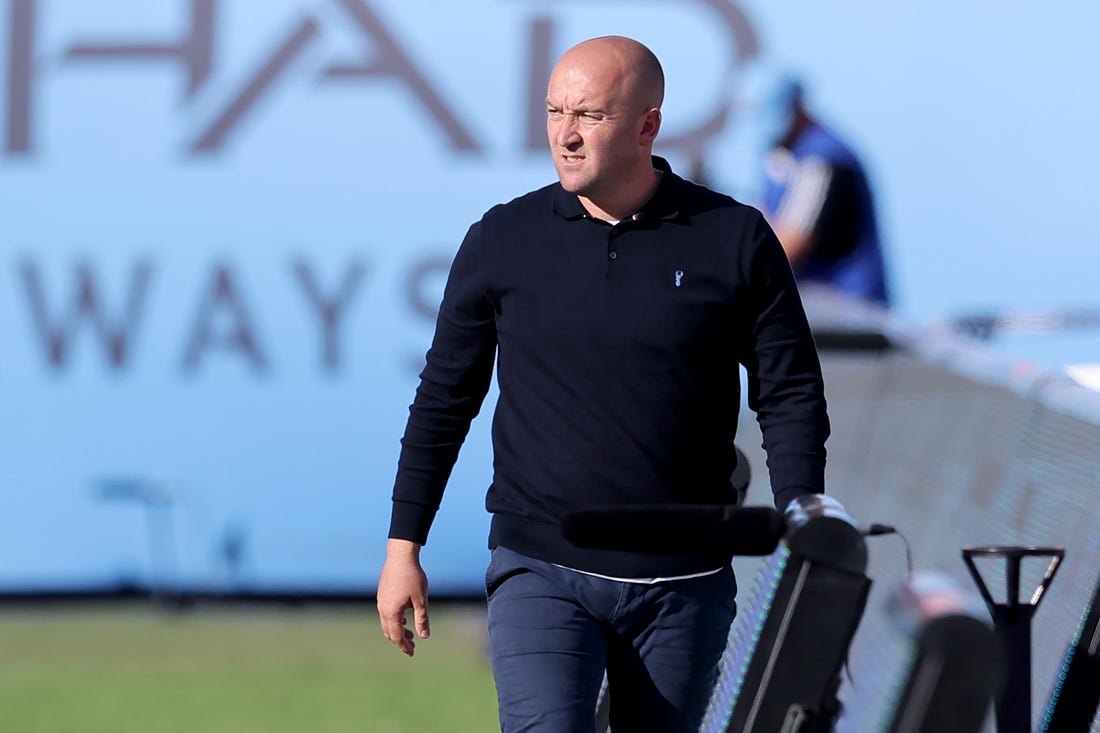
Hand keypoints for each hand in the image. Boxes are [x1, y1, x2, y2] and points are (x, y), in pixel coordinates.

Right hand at [376, 539, 429, 656]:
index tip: (412, 653)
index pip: (397, 636)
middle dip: (400, 640)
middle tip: (412, 646)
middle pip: (389, 632)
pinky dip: (394, 620)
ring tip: (411, 633)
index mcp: (391, 612)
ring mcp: (381, 601)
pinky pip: (386, 613)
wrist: (400, 556)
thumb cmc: (413, 577)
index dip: (404, 647)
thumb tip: (424, 636)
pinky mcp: (382, 594)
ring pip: (386, 622)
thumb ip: (422, 619)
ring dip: (398, 630)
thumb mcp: (421, 599)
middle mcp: (382, 608)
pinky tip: (405, 618)